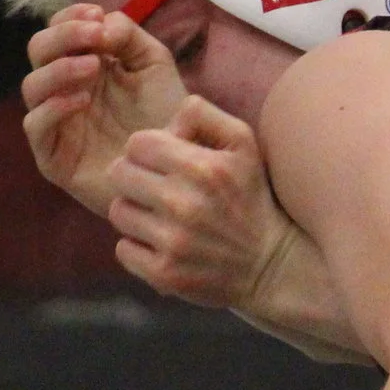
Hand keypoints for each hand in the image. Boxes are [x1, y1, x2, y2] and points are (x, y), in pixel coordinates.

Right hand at [21, 5, 186, 213]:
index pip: (58, 31)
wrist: (180, 169)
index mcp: (85, 64)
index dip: (70, 18)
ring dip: (59, 69)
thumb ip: (128, 36)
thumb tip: (99, 23)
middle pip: (38, 51)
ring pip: (32, 87)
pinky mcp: (54, 158)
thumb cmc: (167, 116)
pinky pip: (35, 127)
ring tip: (93, 67)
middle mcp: (65, 90)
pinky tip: (82, 99)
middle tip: (94, 36)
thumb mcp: (154, 65)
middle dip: (62, 36)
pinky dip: (53, 107)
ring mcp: (57, 124)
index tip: (96, 15)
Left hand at [106, 96, 301, 308]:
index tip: (164, 163)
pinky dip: (138, 247)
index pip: (137, 143)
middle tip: (158, 189)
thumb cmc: (251, 197)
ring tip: (162, 218)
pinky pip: (123, 249)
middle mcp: (184, 204)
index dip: (148, 150)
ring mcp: (173, 242)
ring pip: (118, 211)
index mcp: (202, 168)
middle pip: (119, 174)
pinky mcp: (165, 274)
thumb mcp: (243, 144)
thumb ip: (202, 115)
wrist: (271, 264)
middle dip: (136, 177)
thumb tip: (165, 123)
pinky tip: (163, 245)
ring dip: (136, 212)